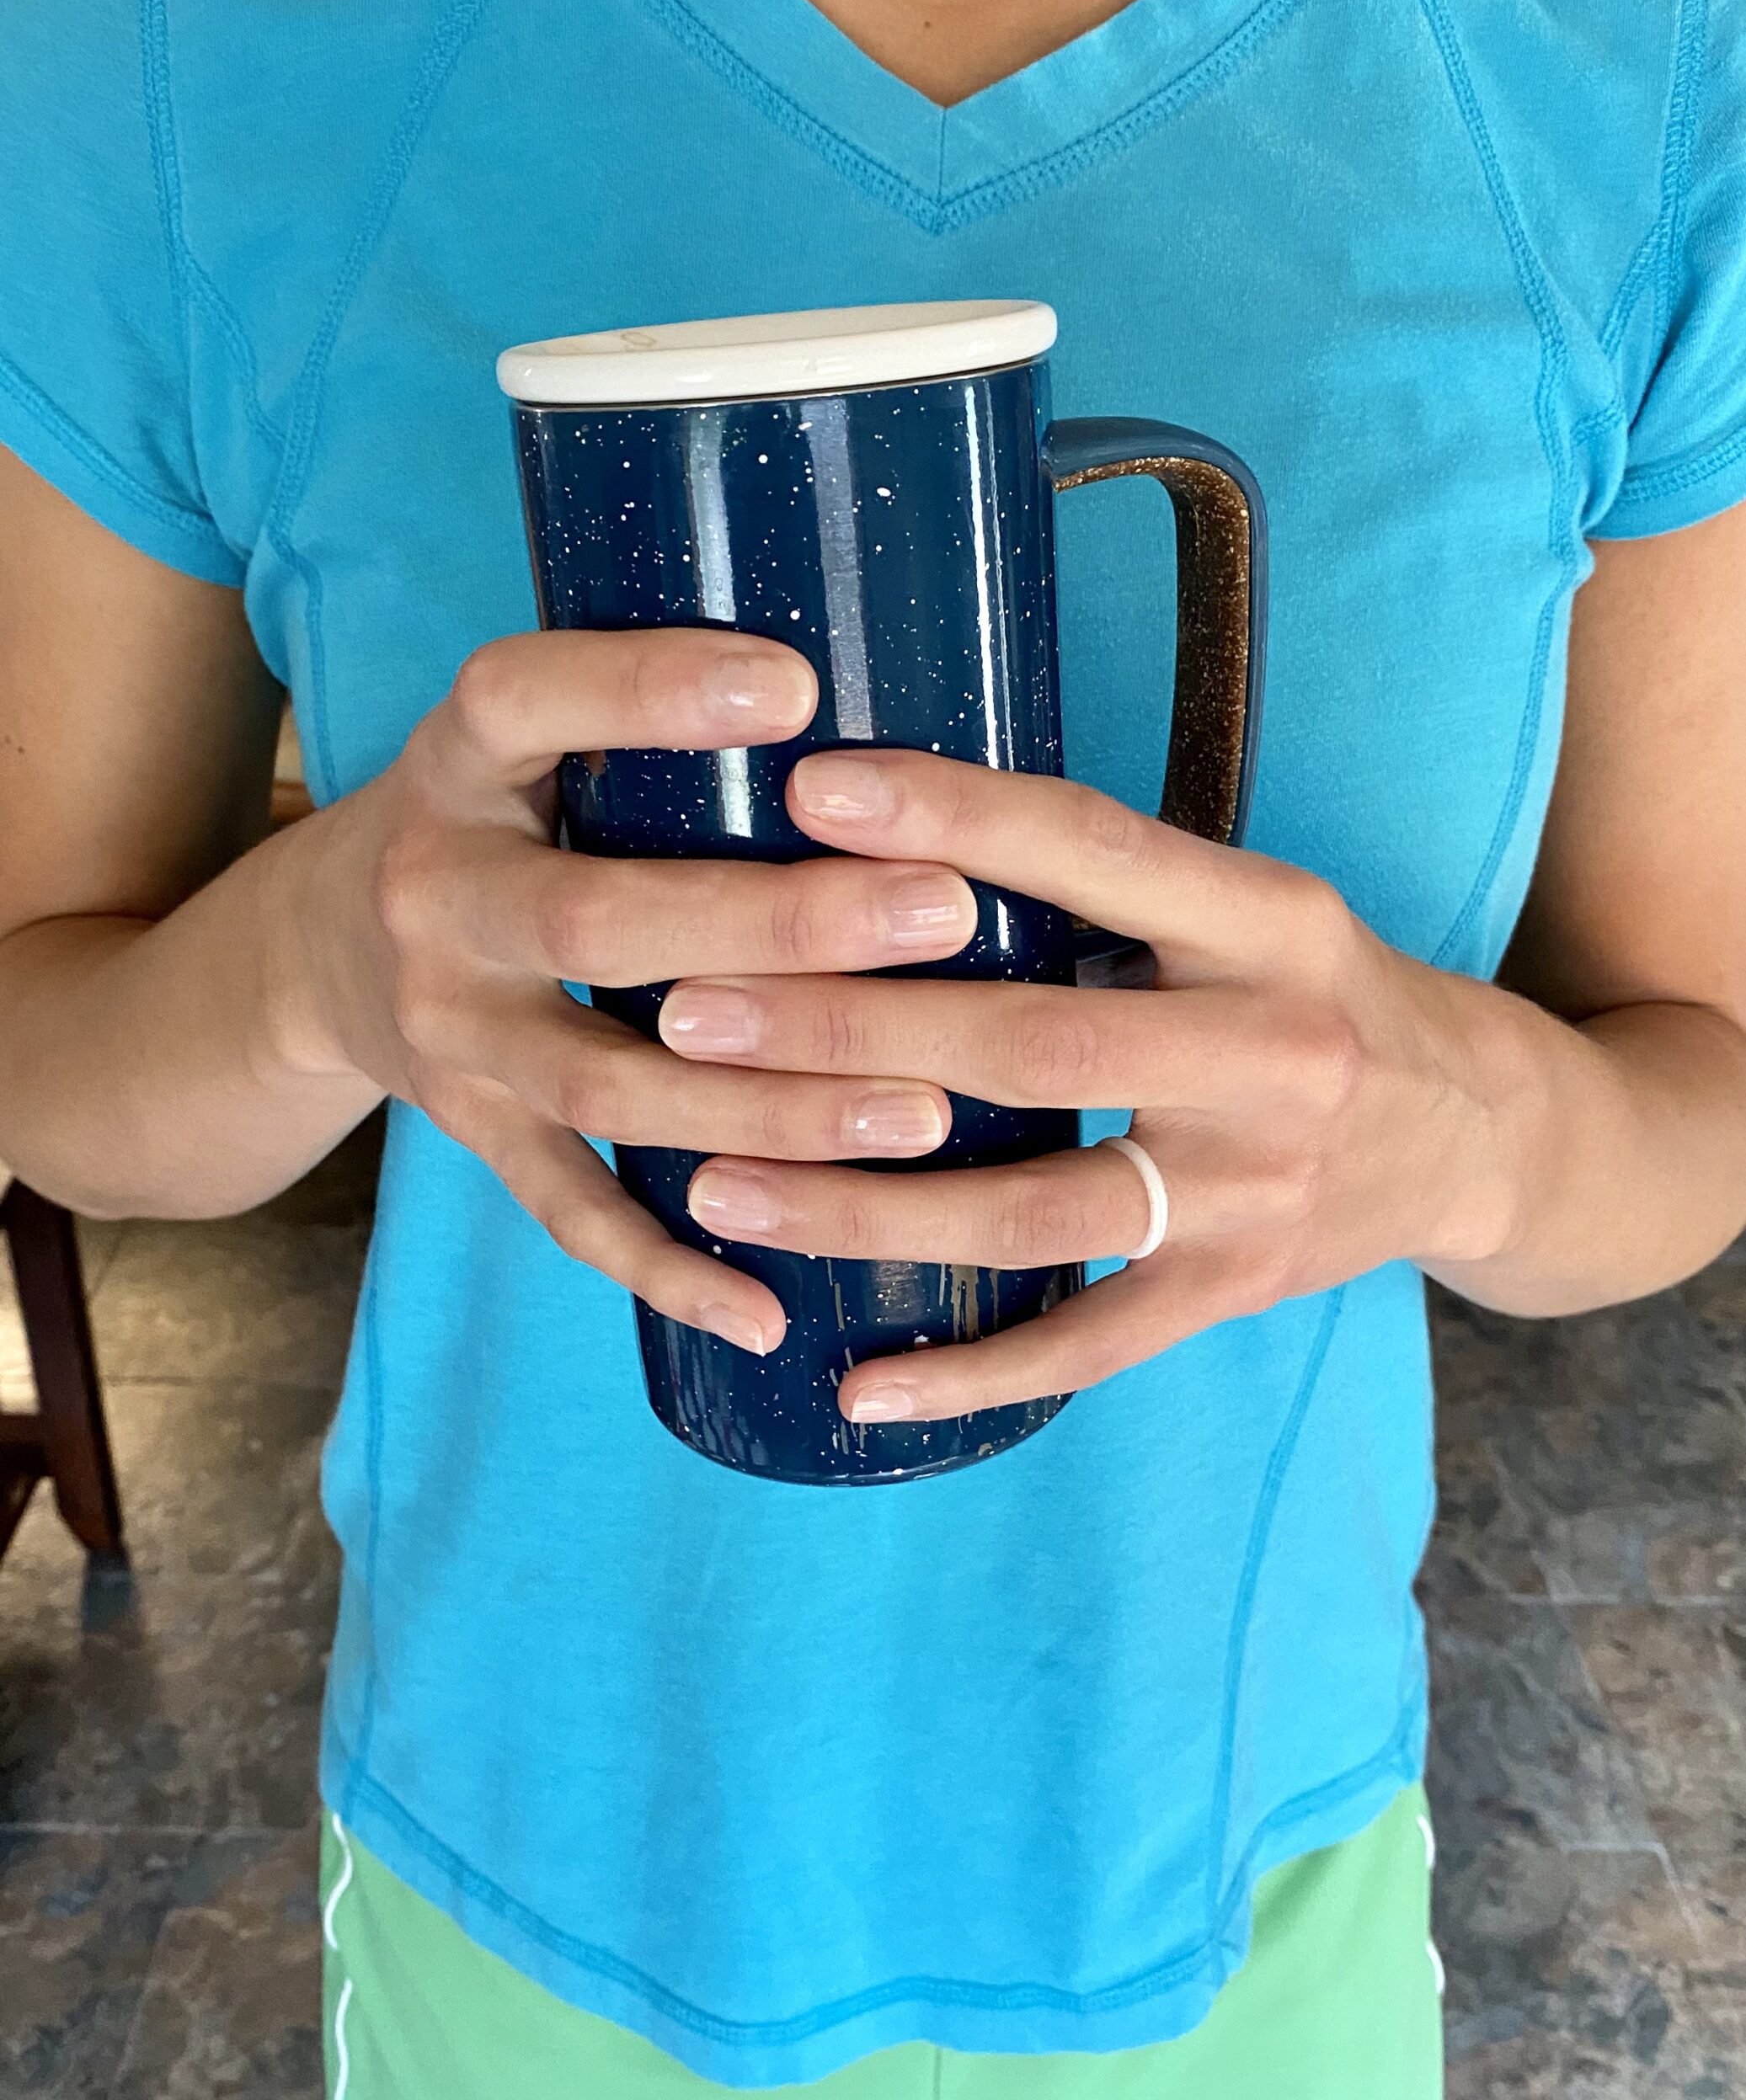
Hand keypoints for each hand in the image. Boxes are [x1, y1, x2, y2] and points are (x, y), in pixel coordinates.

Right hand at [281, 636, 979, 1354]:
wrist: (319, 949)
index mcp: (454, 763)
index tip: (798, 686)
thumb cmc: (492, 818)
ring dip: (767, 1108)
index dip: (647, 692)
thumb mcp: (523, 739)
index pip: (523, 701)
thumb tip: (879, 709)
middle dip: (779, 923)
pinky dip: (668, 1268)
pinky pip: (570, 1212)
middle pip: (598, 920)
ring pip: (608, 1085)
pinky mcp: (473, 1131)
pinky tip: (770, 1312)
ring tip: (921, 1111)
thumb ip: (642, 724)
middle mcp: (437, 898)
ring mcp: (452, 1032)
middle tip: (943, 909)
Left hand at [656, 750, 1518, 1417]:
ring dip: (861, 1205)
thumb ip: (1109, 882)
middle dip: (847, 1032)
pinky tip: (853, 1385)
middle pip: (1030, 1044)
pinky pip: (1086, 1342)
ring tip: (716, 1186)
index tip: (812, 793)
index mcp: (1268, 921)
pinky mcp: (1233, 1291)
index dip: (952, 821)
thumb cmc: (1320, 993)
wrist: (1478, 1131)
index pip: (1094, 852)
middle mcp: (1267, 1055)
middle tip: (690, 1016)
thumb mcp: (1252, 906)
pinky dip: (970, 1373)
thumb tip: (895, 838)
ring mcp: (1252, 1190)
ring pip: (1030, 1209)